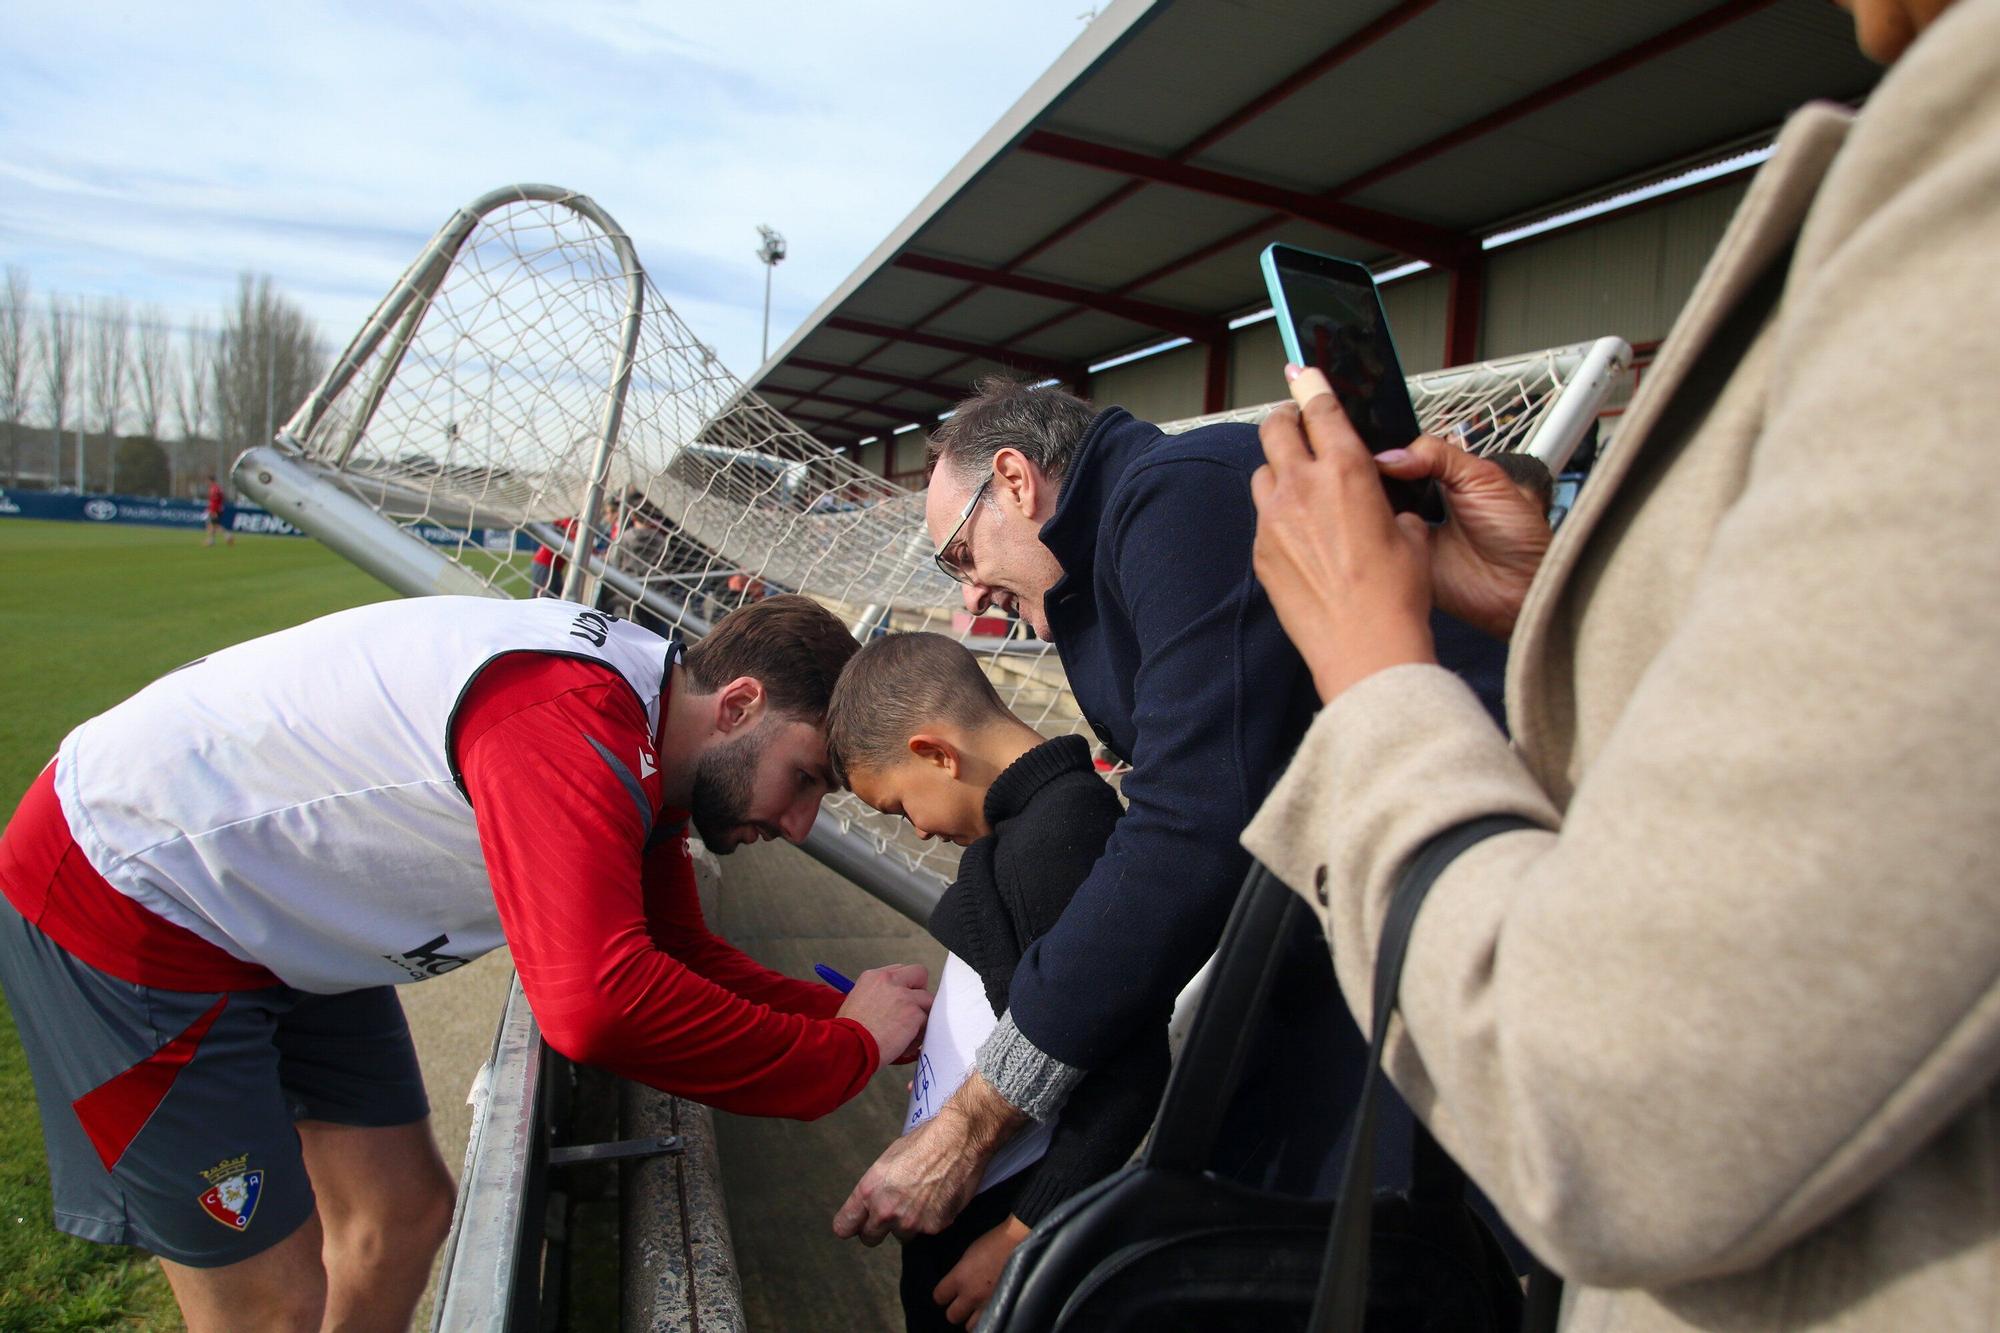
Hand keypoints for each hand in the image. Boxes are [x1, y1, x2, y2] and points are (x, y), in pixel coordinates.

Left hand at [833, 1073, 1024, 1244]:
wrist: (960, 1139)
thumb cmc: (926, 1141)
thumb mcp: (888, 1160)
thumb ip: (876, 1188)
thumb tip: (873, 1203)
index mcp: (869, 1190)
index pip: (844, 1225)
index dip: (850, 1225)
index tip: (855, 1224)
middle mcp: (886, 1210)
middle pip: (870, 1238)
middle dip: (877, 1229)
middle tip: (891, 1212)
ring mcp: (910, 1222)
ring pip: (901, 1236)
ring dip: (907, 1224)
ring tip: (922, 1197)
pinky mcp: (934, 1227)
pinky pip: (926, 1231)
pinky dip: (931, 1219)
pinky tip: (939, 1197)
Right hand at [837, 964, 931, 1067]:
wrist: (848, 1046)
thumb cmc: (846, 1033)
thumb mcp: (854, 1003)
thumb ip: (876, 997)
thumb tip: (888, 1006)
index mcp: (873, 977)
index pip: (899, 970)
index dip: (904, 986)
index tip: (902, 1000)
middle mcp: (890, 981)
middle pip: (919, 974)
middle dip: (920, 992)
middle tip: (913, 1011)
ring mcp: (905, 996)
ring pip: (928, 1001)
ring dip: (921, 1017)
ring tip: (908, 1035)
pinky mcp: (915, 1014)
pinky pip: (927, 1023)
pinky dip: (919, 1037)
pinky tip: (905, 1046)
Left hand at [934, 1214, 1030, 1328]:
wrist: (1020, 1241)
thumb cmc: (995, 1241)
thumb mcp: (969, 1254)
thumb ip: (959, 1273)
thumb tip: (954, 1284)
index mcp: (959, 1277)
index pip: (939, 1297)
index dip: (942, 1295)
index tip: (947, 1293)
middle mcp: (971, 1295)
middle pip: (952, 1316)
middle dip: (957, 1310)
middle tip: (964, 1302)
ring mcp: (987, 1304)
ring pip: (970, 1326)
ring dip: (972, 1319)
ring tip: (978, 1309)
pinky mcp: (1003, 1307)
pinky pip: (990, 1324)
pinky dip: (988, 1319)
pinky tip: (990, 1310)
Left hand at [1251, 366, 1436, 702]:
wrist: (1365, 649)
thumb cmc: (1396, 597)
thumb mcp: (1411, 537)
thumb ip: (1390, 505)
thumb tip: (1382, 508)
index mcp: (1347, 472)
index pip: (1321, 409)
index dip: (1311, 385)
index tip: (1303, 371)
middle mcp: (1303, 487)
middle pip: (1276, 428)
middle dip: (1286, 420)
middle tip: (1298, 426)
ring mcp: (1274, 519)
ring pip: (1264, 472)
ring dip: (1280, 470)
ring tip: (1302, 490)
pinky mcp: (1260, 551)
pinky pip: (1263, 517)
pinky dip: (1278, 516)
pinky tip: (1302, 539)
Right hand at [1376, 436, 1551, 639]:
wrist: (1523, 585)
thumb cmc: (1517, 533)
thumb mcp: (1483, 477)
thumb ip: (1439, 456)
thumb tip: (1389, 457)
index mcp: (1436, 479)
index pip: (1395, 459)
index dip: (1379, 453)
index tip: (1361, 447)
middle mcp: (1416, 505)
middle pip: (1375, 486)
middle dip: (1365, 480)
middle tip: (1357, 474)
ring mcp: (1406, 535)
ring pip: (1369, 516)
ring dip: (1362, 509)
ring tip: (1358, 500)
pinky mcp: (1400, 563)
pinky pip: (1373, 550)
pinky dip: (1366, 541)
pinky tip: (1365, 529)